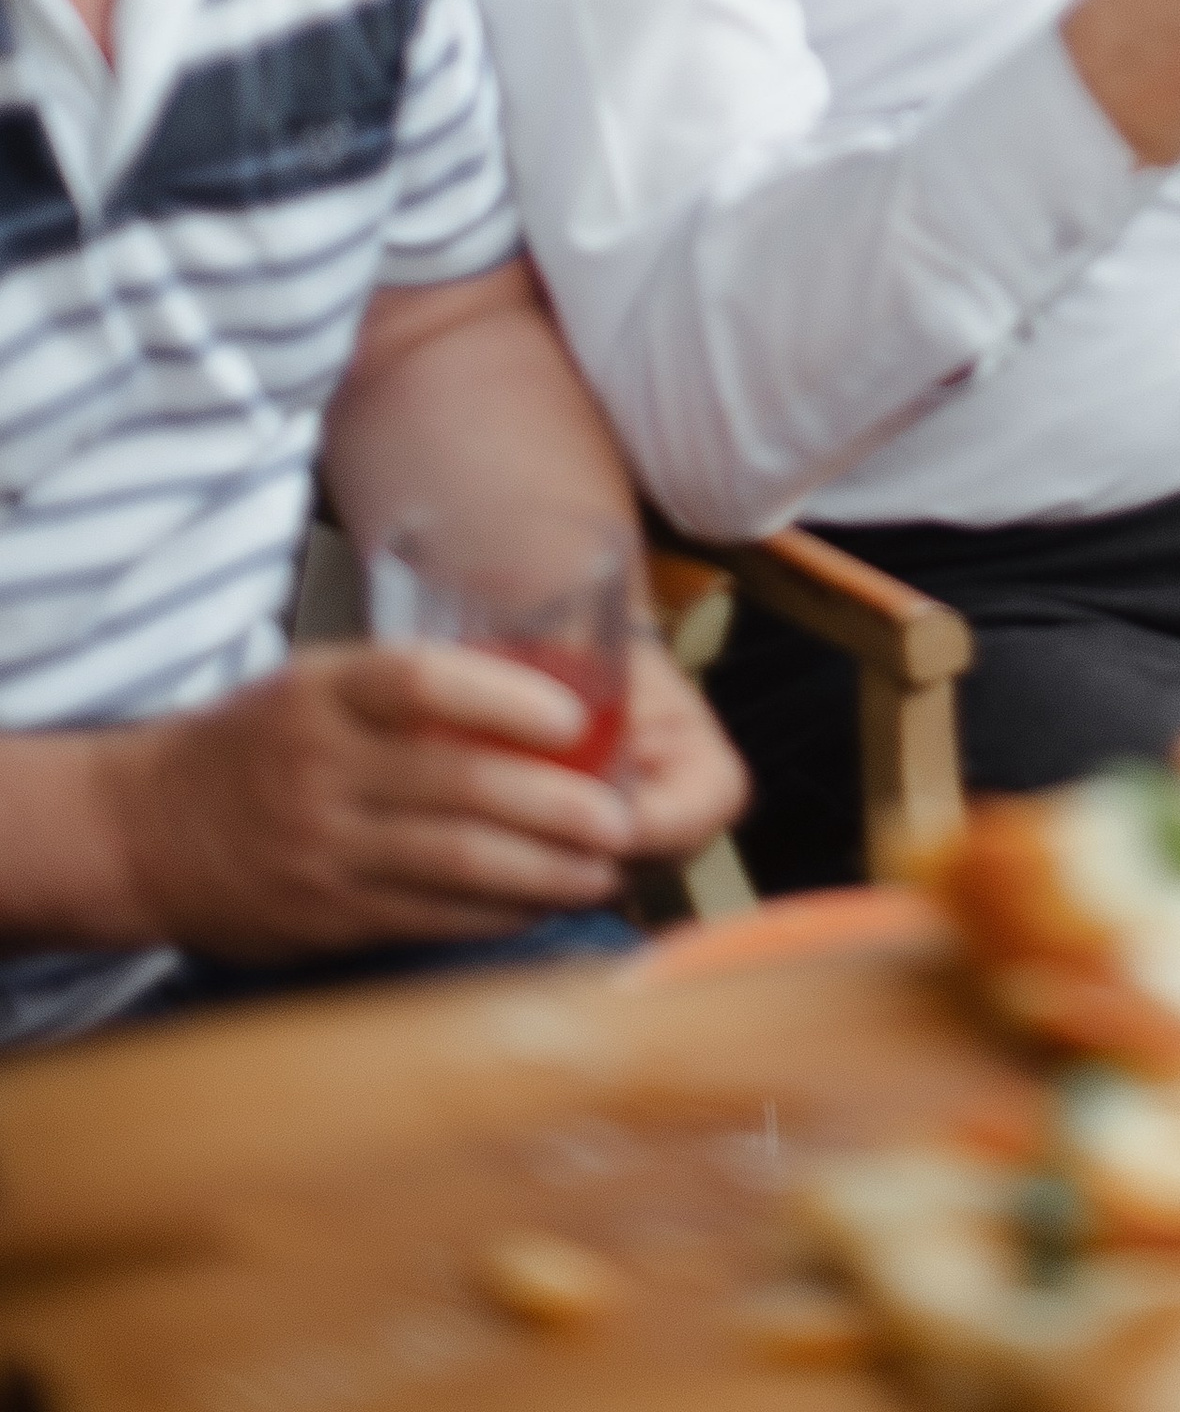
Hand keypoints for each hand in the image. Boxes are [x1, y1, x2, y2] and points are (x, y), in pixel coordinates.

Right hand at [95, 638, 728, 962]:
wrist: (139, 829)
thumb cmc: (254, 742)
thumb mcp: (314, 684)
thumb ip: (405, 690)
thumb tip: (534, 700)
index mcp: (325, 693)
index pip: (424, 682)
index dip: (508, 700)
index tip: (576, 721)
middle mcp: (323, 768)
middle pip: (458, 785)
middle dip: (554, 807)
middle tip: (620, 817)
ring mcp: (322, 848)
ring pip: (452, 863)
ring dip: (541, 871)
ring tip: (601, 869)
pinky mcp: (323, 915)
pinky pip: (426, 917)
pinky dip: (493, 914)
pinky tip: (540, 905)